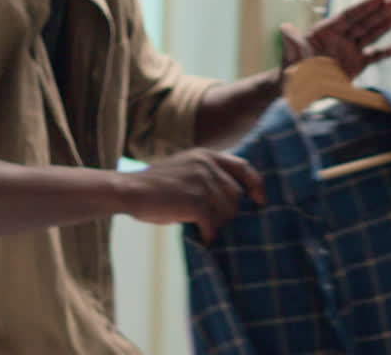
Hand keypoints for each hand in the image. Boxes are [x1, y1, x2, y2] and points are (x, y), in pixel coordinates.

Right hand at [120, 148, 264, 242]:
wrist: (130, 190)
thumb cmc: (154, 187)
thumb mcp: (185, 170)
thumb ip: (207, 177)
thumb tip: (233, 202)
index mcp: (206, 155)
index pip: (244, 167)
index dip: (256, 185)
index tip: (260, 201)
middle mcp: (207, 165)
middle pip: (236, 196)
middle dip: (228, 213)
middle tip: (213, 223)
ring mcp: (202, 181)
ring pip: (227, 212)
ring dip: (217, 224)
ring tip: (203, 228)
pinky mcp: (196, 200)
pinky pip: (213, 223)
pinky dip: (208, 233)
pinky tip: (201, 236)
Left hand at [280, 0, 390, 79]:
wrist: (296, 91)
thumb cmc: (291, 70)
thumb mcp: (291, 56)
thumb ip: (292, 42)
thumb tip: (284, 28)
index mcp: (325, 31)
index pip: (348, 15)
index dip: (364, 6)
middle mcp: (339, 38)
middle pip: (363, 22)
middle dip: (380, 11)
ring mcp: (349, 51)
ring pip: (371, 34)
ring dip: (387, 24)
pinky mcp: (356, 65)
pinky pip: (375, 56)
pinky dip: (389, 52)